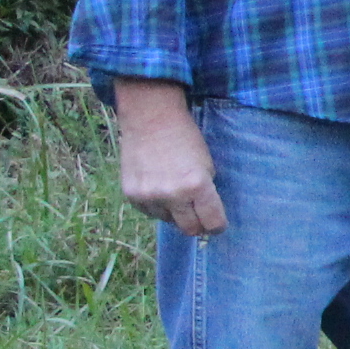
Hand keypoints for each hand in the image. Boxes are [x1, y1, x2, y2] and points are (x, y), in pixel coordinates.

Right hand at [112, 78, 225, 237]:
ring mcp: (149, 197)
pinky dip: (157, 205)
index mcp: (196, 185)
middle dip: (198, 224)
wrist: (150, 119)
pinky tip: (159, 187)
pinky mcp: (132, 195)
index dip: (217, 225)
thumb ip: (207, 193)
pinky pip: (150, 212)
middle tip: (199, 215)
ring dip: (175, 212)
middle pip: (189, 229)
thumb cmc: (185, 139)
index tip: (217, 224)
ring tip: (174, 191)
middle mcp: (172, 195)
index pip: (212, 222)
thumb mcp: (207, 165)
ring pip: (168, 221)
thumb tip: (206, 216)